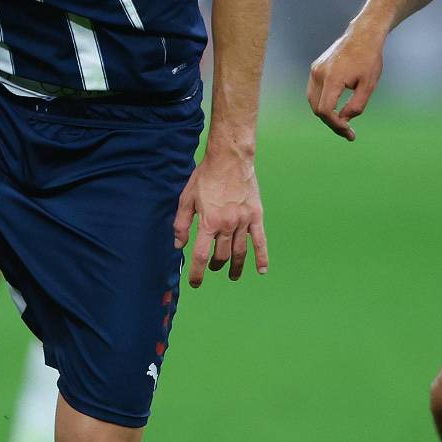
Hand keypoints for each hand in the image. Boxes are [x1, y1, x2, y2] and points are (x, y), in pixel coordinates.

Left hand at [172, 144, 267, 286]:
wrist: (230, 159)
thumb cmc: (206, 176)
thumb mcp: (187, 198)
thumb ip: (181, 223)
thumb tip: (178, 244)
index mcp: (208, 222)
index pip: (201, 255)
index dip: (197, 273)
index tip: (195, 283)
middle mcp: (226, 225)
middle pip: (222, 255)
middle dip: (215, 265)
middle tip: (212, 267)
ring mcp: (243, 221)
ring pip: (240, 252)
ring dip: (235, 267)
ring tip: (232, 275)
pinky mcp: (255, 216)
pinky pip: (260, 241)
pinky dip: (262, 257)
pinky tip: (261, 270)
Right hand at [306, 23, 385, 140]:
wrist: (363, 35)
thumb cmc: (369, 59)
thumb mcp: (368, 85)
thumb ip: (356, 106)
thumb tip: (343, 120)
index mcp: (333, 78)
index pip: (325, 110)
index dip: (336, 125)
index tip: (349, 132)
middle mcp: (319, 74)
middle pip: (317, 109)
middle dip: (332, 123)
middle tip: (348, 132)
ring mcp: (315, 70)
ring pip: (314, 102)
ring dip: (326, 114)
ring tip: (343, 122)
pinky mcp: (316, 68)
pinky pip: (315, 92)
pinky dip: (323, 103)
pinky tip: (337, 108)